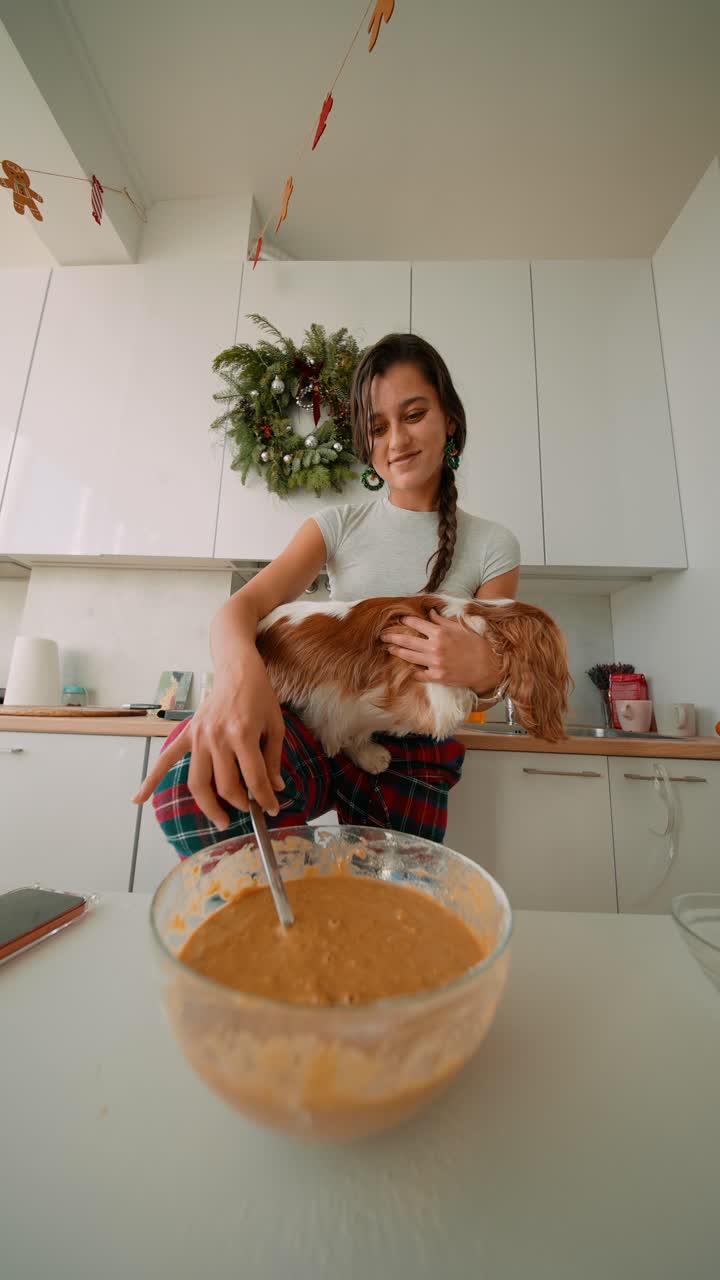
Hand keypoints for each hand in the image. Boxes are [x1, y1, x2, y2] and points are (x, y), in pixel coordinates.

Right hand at [132, 655, 284, 825]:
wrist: (237, 671)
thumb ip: (272, 760)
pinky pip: (166, 759)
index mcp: (242, 735)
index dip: (265, 798)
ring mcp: (198, 736)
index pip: (254, 778)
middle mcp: (217, 738)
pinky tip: (139, 799)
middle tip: (250, 809)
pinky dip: (151, 779)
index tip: (271, 809)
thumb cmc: (260, 697)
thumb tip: (275, 789)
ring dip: (209, 806)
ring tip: (221, 820)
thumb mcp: (275, 726)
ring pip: (198, 782)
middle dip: (241, 803)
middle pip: (225, 786)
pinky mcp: (187, 734)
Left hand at [381, 609, 501, 689]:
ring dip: (397, 651)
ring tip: (389, 648)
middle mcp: (435, 647)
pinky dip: (413, 670)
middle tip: (383, 635)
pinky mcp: (437, 676)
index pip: (416, 623)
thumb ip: (442, 620)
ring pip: (409, 657)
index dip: (405, 621)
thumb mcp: (460, 628)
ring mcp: (435, 663)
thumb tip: (430, 612)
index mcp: (440, 633)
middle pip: (407, 640)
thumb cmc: (476, 646)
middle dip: (392, 636)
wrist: (488, 667)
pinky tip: (407, 667)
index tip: (399, 620)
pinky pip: (419, 674)